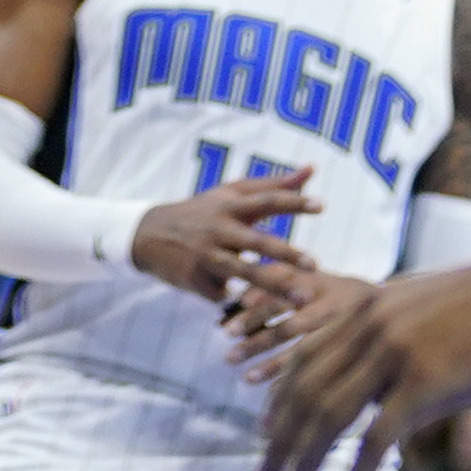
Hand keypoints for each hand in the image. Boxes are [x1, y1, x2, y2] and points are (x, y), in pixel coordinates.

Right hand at [124, 167, 318, 313]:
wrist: (149, 234)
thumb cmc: (202, 211)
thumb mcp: (231, 194)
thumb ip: (273, 185)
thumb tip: (313, 168)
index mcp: (229, 206)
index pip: (265, 200)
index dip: (293, 202)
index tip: (321, 206)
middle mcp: (218, 229)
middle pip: (257, 242)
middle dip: (287, 254)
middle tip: (316, 265)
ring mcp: (206, 256)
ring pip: (245, 275)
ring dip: (276, 289)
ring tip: (304, 302)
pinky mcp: (195, 280)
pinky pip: (225, 294)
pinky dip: (237, 298)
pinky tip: (242, 302)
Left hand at [254, 250, 470, 470]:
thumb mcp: (425, 307)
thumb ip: (394, 335)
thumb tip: (383, 378)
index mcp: (365, 307)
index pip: (301, 358)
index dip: (277, 401)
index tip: (265, 434)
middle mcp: (367, 328)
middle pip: (303, 392)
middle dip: (277, 442)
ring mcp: (393, 354)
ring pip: (327, 417)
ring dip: (302, 465)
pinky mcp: (424, 382)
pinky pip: (375, 439)